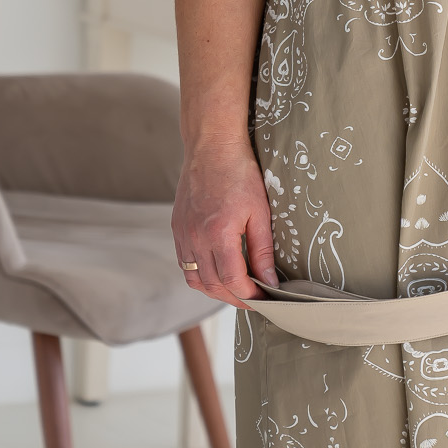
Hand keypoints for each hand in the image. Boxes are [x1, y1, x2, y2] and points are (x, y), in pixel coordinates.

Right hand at [172, 133, 277, 308]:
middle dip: (235, 298)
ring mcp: (182, 234)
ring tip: (236, 290)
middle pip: (213, 285)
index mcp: (218, 233)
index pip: (233, 281)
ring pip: (195, 279)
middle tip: (254, 300)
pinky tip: (217, 271)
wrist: (211, 147)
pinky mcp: (177, 229)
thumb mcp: (260, 212)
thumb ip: (263, 250)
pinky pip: (185, 263)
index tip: (265, 299)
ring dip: (216, 291)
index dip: (250, 296)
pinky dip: (200, 275)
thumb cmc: (239, 173)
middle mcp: (195, 238)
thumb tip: (270, 280)